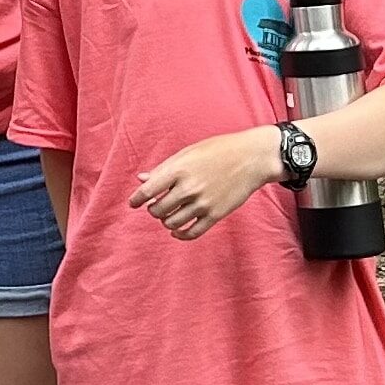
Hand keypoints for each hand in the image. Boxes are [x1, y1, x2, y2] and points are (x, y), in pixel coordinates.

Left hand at [128, 128, 281, 239]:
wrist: (252, 157)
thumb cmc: (218, 150)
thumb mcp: (188, 153)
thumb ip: (164, 168)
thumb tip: (141, 179)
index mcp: (179, 169)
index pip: (148, 190)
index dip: (136, 199)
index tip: (133, 204)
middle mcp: (189, 187)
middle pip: (158, 209)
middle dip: (153, 209)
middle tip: (156, 206)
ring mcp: (203, 203)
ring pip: (172, 222)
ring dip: (166, 221)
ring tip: (168, 215)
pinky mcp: (216, 214)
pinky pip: (192, 232)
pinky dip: (180, 234)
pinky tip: (176, 230)